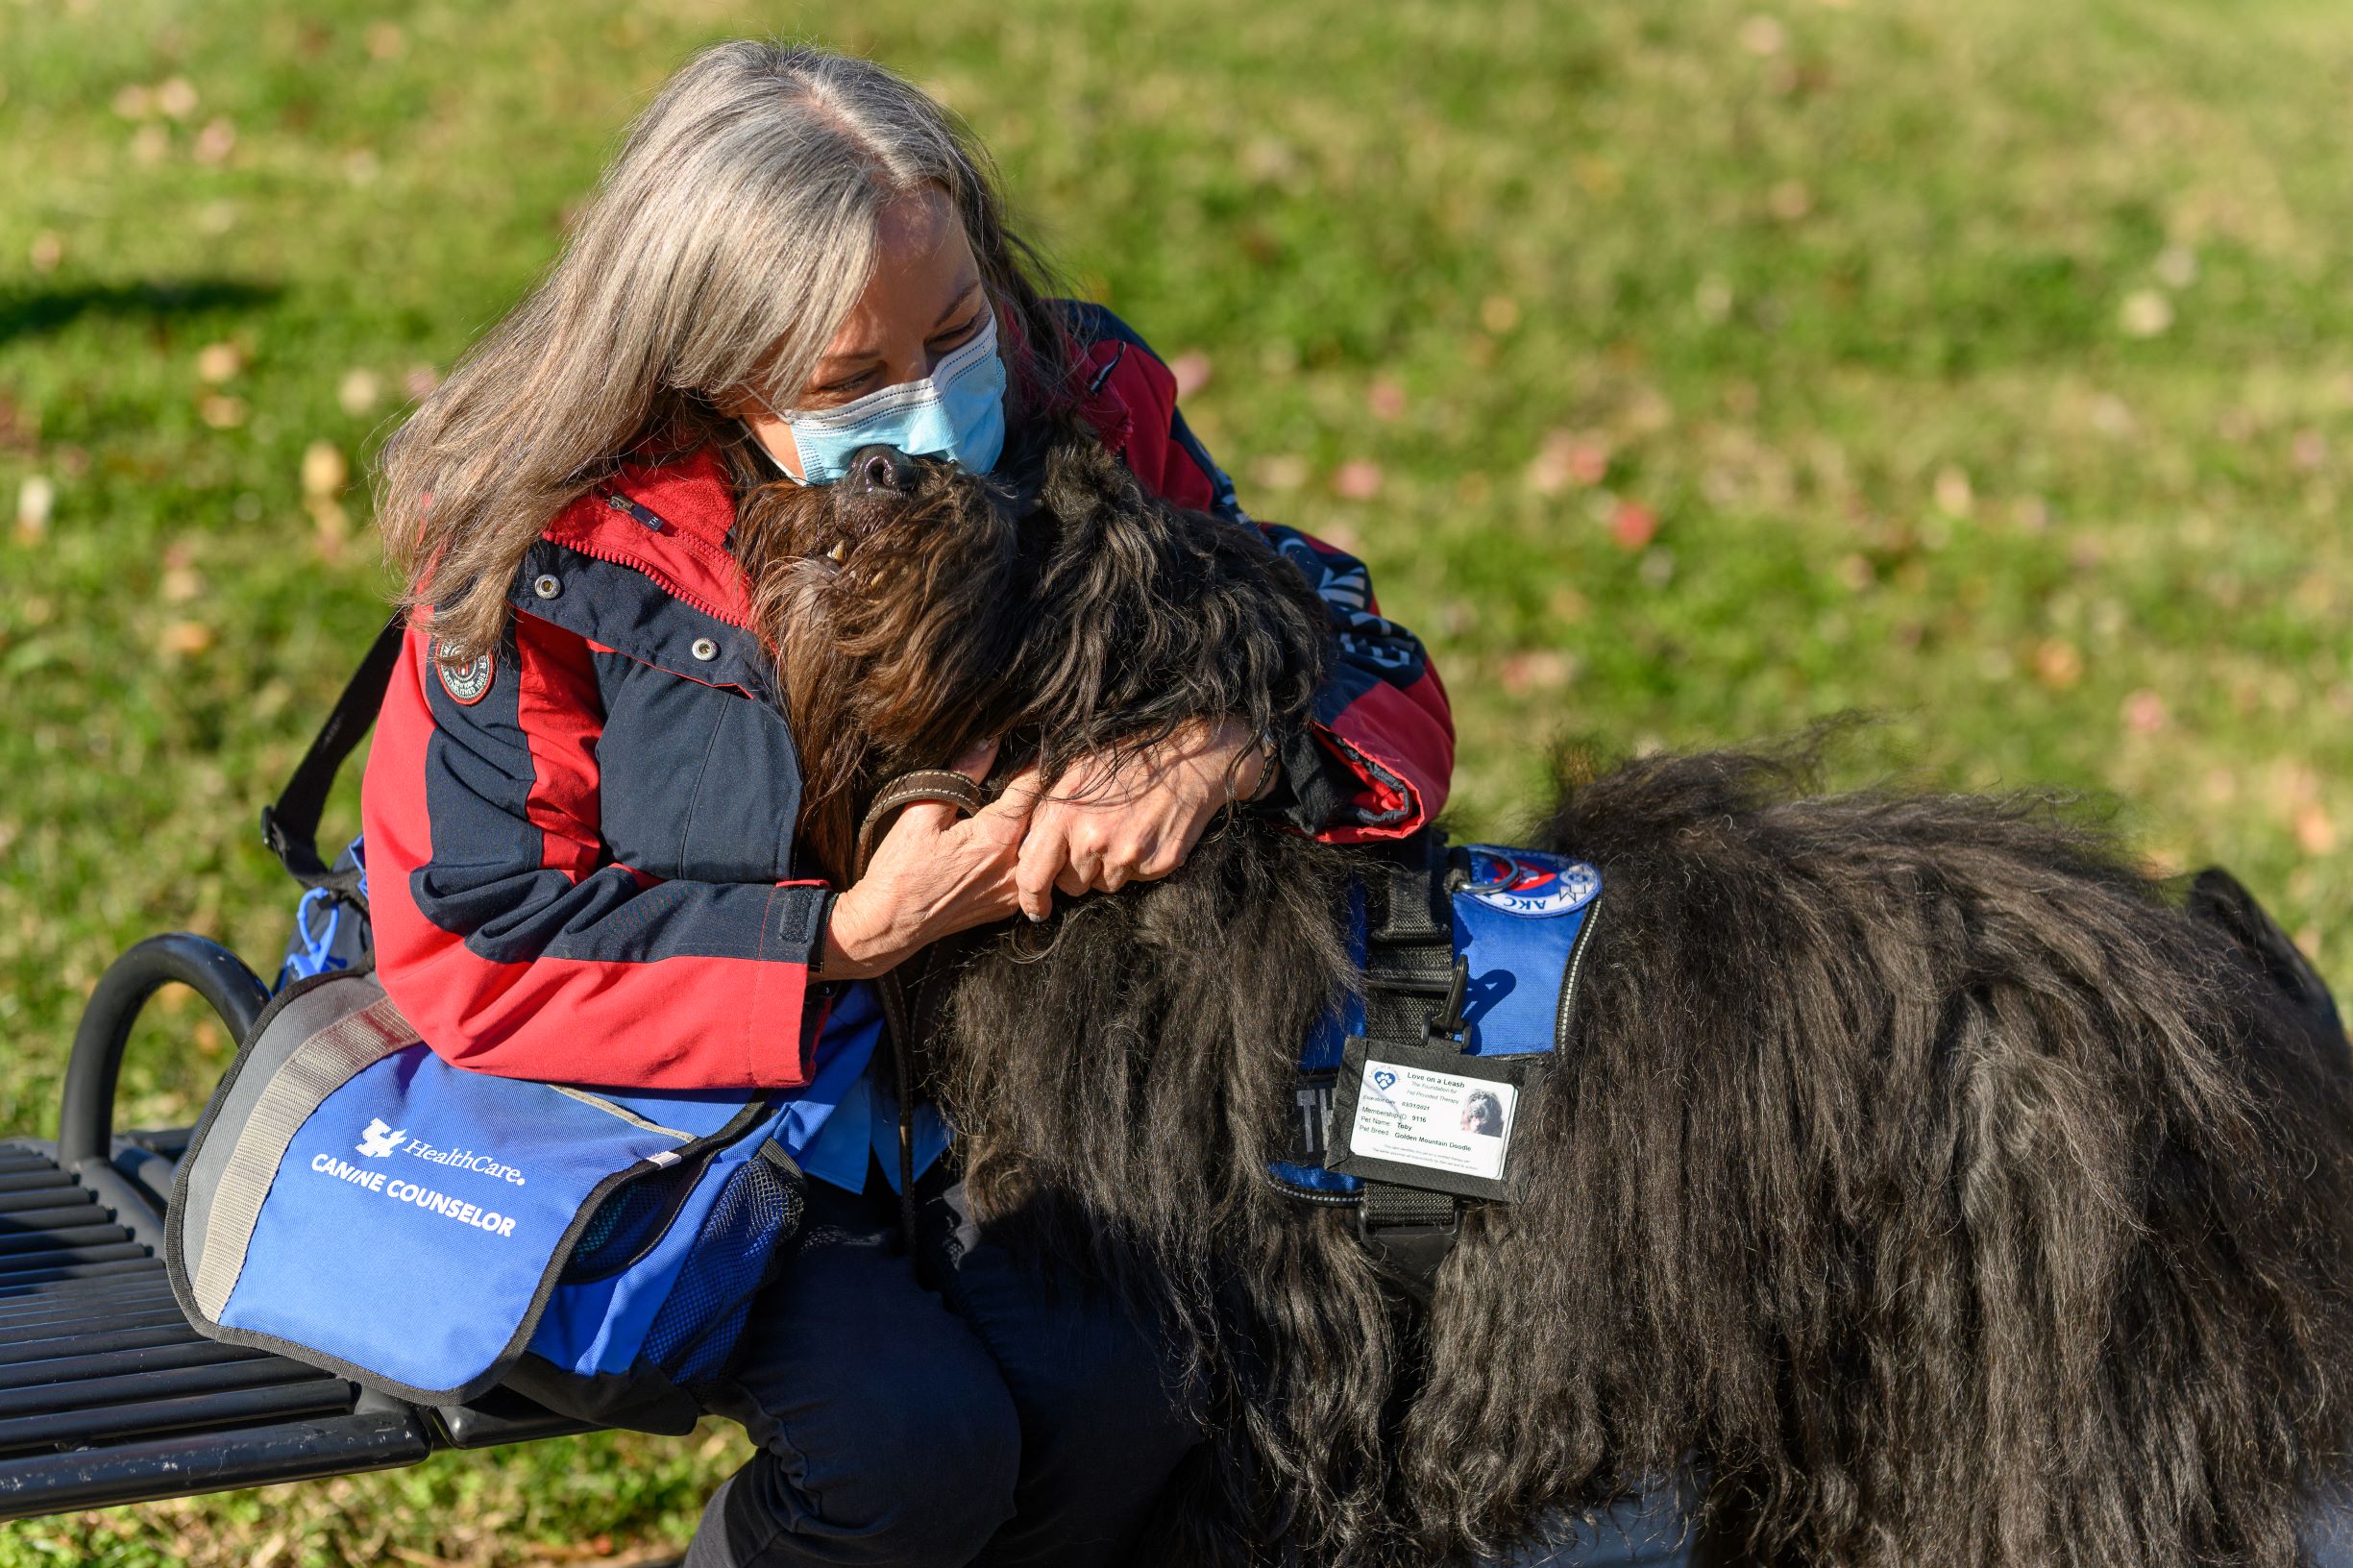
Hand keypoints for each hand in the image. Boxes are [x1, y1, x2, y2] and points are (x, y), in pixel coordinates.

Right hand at [822, 740, 1041, 979]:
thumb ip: (961, 776)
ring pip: (1041, 847)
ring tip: (1026, 810)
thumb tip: (988, 743)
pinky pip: (1030, 872)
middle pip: (1044, 819)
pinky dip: (1026, 855)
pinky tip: (1010, 844)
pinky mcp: (1008, 906)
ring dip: (1037, 827)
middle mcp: (1013, 866)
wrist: (890, 925)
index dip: (1035, 766)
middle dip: (1041, 796)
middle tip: (1037, 777)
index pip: (1032, 789)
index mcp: (995, 838)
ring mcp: (1014, 891)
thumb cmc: (899, 870)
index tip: (1036, 752)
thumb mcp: (921, 814)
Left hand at [1012, 717, 1273, 920]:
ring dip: (1109, 867)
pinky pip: (1135, 879)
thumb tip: (1021, 844)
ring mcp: (1127, 853)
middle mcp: (1092, 838)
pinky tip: (1145, 833)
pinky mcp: (1157, 863)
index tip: (1036, 908)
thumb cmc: (1128, 757)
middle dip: (1078, 871)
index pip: (1032, 875)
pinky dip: (1138, 863)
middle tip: (1096, 839)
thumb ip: (1046, 808)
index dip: (1032, 898)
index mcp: (1063, 814)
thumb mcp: (1075, 769)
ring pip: (1104, 884)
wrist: (1191, 754)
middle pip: (1071, 885)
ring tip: (1124, 829)